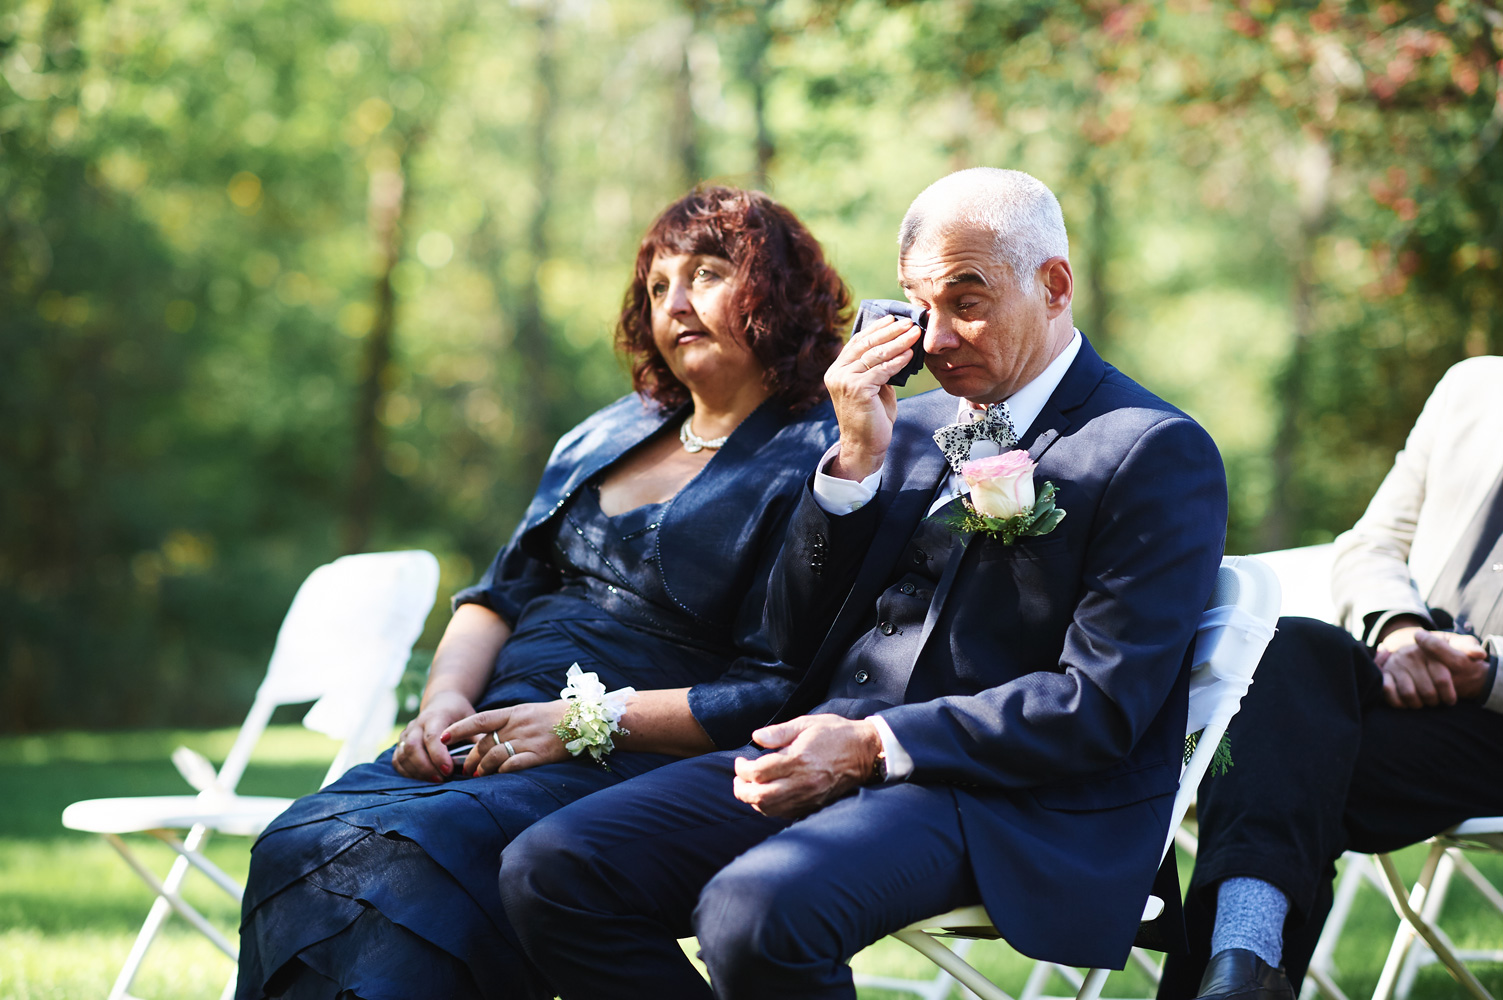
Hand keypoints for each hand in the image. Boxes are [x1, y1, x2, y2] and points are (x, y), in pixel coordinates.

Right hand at [393, 690, 475, 781]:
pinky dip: (407, 772)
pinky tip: (421, 779)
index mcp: (435, 716)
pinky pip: (397, 760)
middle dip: (426, 767)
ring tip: (434, 781)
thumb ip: (476, 738)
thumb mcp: (471, 719)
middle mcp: (417, 724)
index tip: (448, 770)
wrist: (442, 702)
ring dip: (417, 772)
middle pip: (413, 747)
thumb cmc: (459, 714)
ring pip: (403, 755)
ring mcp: (406, 733)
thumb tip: (484, 758)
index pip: (432, 736)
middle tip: (441, 780)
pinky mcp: (401, 743)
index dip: (438, 755)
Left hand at [440, 701, 571, 776]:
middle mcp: (518, 725)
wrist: (584, 719)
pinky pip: (515, 764)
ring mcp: (529, 740)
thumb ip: (510, 723)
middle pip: (484, 743)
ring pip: (495, 755)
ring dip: (483, 768)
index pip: (479, 720)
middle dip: (471, 758)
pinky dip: (503, 772)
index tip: (442, 737)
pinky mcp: (540, 754)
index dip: (458, 729)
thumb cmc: (556, 716)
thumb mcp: (529, 712)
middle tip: (465, 770)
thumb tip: (489, 737)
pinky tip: (499, 776)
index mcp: (514, 713)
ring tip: (479, 776)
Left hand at [732, 715, 881, 818]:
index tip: (741, 762)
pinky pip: (785, 813)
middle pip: (760, 796)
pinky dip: (770, 808)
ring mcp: (809, 796)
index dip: (743, 769)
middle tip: (738, 779)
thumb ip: (779, 732)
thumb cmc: (836, 734)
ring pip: (770, 809)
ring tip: (749, 788)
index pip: (759, 772)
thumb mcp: (807, 723)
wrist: (865, 752)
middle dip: (742, 789)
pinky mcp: (814, 804)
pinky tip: (767, 796)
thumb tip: (756, 737)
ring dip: (753, 801)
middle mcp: (803, 781)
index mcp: (799, 759)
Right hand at [824, 317, 922, 481]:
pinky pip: (881, 370)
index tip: (893, 318)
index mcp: (837, 370)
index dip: (876, 329)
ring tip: (914, 333)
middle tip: (909, 322)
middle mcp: (836, 373)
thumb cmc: (872, 417)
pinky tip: (910, 354)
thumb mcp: (874, 387)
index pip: (857, 342)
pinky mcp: (857, 389)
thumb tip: (897, 346)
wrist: (864, 446)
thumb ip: (877, 368)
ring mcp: (844, 381)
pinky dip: (897, 361)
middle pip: (866, 345)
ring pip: (874, 355)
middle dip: (890, 331)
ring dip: (897, 342)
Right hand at [1374, 628, 1488, 707]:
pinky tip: (1406, 703)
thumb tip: (1479, 655)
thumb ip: (1469, 648)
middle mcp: (1411, 654)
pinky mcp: (1384, 672)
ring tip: (1423, 703)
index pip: (1442, 678)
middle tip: (1436, 702)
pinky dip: (1398, 702)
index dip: (1448, 694)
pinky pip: (1388, 691)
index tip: (1451, 701)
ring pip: (1409, 694)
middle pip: (1427, 691)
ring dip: (1418, 704)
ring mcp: (1396, 663)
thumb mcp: (1458, 645)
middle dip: (1434, 701)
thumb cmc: (1445, 653)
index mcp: (1430, 649)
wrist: (1418, 653)